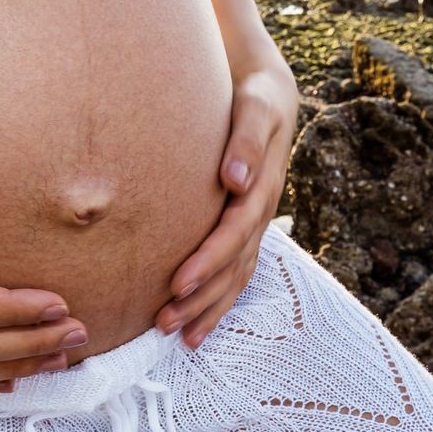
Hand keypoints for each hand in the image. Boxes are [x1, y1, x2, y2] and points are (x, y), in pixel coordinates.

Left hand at [155, 61, 299, 348]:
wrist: (268, 95)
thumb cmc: (253, 98)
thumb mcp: (254, 108)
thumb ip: (246, 141)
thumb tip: (234, 179)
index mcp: (262, 188)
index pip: (234, 232)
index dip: (208, 260)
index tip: (177, 283)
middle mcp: (260, 213)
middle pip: (233, 266)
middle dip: (201, 297)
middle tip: (165, 321)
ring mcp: (254, 225)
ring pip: (235, 277)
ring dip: (208, 308)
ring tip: (176, 336)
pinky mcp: (242, 229)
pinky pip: (234, 274)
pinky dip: (215, 301)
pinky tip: (194, 325)